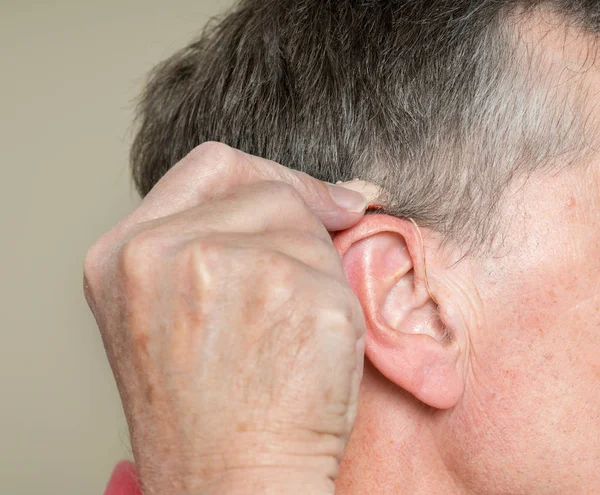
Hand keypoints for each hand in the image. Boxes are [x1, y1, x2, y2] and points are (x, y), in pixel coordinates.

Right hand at [84, 143, 378, 493]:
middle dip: (301, 227)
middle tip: (295, 288)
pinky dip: (341, 307)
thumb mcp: (167, 313)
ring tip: (285, 336)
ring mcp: (229, 268)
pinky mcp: (296, 292)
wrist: (229, 487)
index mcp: (124, 254)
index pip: (213, 167)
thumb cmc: (203, 414)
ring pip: (309, 230)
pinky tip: (311, 354)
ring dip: (317, 274)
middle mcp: (165, 252)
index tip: (312, 200)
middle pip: (267, 192)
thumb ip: (213, 240)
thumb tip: (315, 194)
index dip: (267, 177)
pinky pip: (341, 272)